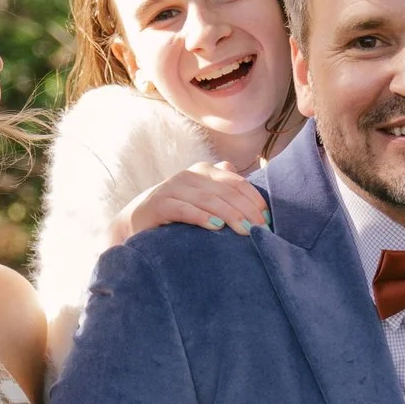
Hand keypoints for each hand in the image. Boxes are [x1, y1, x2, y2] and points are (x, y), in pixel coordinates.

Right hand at [115, 163, 268, 242]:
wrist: (136, 222)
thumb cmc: (178, 212)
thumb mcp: (204, 200)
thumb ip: (226, 191)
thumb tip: (255, 191)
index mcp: (205, 171)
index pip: (237, 183)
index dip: (255, 200)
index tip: (268, 221)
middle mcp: (190, 175)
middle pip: (227, 191)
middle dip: (247, 211)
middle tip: (262, 230)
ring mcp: (173, 187)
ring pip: (209, 199)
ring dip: (230, 215)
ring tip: (246, 232)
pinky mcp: (159, 203)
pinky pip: (184, 208)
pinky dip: (202, 217)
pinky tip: (216, 227)